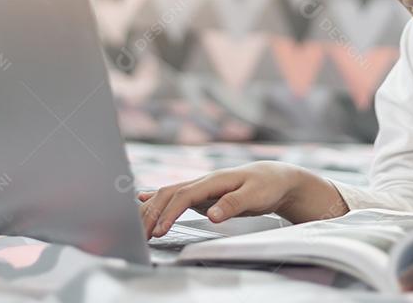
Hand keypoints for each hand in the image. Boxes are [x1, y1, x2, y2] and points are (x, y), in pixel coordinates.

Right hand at [138, 161, 347, 237]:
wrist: (277, 177)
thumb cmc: (267, 185)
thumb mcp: (255, 195)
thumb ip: (233, 204)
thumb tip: (212, 215)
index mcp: (213, 181)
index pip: (183, 196)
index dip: (169, 214)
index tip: (159, 232)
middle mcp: (202, 182)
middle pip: (168, 194)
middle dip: (151, 213)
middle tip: (138, 235)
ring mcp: (201, 187)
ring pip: (167, 194)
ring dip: (150, 208)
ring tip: (136, 225)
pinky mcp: (202, 194)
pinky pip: (174, 195)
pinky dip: (156, 198)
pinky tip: (141, 199)